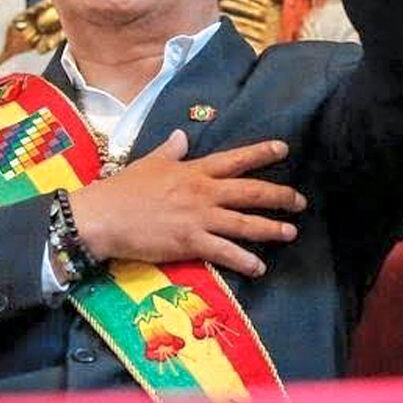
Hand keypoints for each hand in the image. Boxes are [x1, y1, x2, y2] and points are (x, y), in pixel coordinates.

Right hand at [68, 130, 306, 277]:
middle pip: (250, 191)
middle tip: (300, 200)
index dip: (261, 153)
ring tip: (291, 232)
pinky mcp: (190, 242)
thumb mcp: (147, 163)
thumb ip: (169, 150)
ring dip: (270, 228)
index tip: (283, 149)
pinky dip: (244, 260)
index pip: (234, 158)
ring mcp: (198, 218)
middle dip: (279, 195)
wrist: (102, 216)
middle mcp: (202, 192)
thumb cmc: (122, 189)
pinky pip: (224, 252)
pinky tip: (259, 267)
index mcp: (193, 170)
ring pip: (244, 222)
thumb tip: (181, 135)